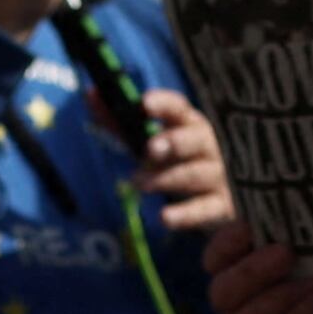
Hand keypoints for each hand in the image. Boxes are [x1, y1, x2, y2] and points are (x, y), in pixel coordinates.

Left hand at [131, 90, 235, 236]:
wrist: (220, 202)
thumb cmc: (178, 164)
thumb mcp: (151, 143)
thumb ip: (120, 123)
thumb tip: (90, 94)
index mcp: (190, 125)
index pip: (180, 109)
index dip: (164, 104)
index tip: (144, 102)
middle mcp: (208, 147)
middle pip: (196, 139)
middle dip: (174, 141)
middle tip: (151, 148)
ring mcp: (218, 177)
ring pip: (196, 174)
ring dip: (167, 178)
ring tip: (138, 184)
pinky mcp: (222, 208)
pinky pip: (205, 210)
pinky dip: (186, 214)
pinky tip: (165, 218)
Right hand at [206, 227, 312, 313]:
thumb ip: (297, 227)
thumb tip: (285, 194)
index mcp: (249, 271)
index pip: (216, 261)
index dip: (224, 244)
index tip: (248, 223)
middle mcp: (249, 305)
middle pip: (222, 294)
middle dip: (249, 270)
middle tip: (285, 251)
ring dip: (275, 294)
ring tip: (310, 275)